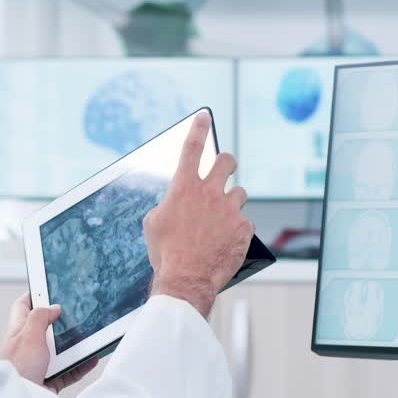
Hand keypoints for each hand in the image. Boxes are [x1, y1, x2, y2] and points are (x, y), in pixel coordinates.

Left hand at [0, 292, 97, 393]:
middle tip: (78, 313)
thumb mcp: (28, 335)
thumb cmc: (16, 371)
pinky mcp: (49, 380)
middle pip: (47, 328)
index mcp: (18, 332)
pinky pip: (69, 370)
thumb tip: (53, 307)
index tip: (50, 286)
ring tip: (90, 336)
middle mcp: (27, 347)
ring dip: (76, 345)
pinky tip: (92, 358)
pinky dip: (82, 365)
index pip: (23, 306)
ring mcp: (39, 364)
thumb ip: (40, 317)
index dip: (35, 295)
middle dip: (62, 322)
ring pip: (61, 350)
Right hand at [144, 111, 252, 317]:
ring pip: (238, 193)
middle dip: (226, 163)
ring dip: (231, 203)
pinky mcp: (243, 227)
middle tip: (224, 171)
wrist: (186, 280)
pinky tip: (225, 243)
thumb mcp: (153, 224)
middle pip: (227, 162)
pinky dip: (236, 230)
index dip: (198, 129)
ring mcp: (229, 209)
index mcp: (183, 188)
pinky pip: (243, 222)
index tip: (204, 116)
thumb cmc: (166, 253)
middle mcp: (209, 192)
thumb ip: (167, 205)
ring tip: (220, 222)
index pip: (192, 148)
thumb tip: (176, 203)